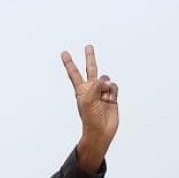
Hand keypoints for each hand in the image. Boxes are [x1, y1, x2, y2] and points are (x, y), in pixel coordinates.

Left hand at [60, 45, 118, 173]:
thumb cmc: (90, 117)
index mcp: (81, 90)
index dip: (69, 63)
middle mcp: (91, 89)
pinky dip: (112, 91)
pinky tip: (110, 100)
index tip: (64, 53)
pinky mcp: (112, 96)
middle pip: (91, 69)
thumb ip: (94, 85)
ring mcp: (102, 92)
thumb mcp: (87, 98)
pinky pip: (114, 86)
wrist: (100, 130)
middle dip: (90, 58)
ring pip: (106, 79)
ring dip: (106, 86)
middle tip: (88, 46)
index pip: (74, 73)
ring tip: (103, 98)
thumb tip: (104, 80)